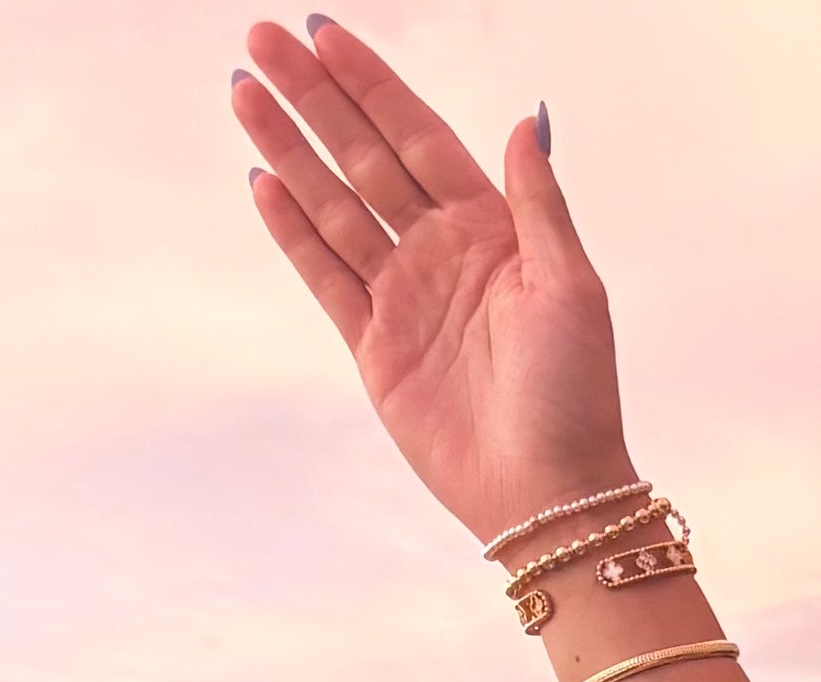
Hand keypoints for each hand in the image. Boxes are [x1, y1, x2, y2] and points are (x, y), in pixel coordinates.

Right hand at [235, 18, 626, 545]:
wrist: (550, 495)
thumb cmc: (576, 396)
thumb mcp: (570, 288)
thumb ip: (539, 203)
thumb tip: (525, 121)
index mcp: (491, 230)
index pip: (417, 136)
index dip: (371, 85)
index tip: (322, 33)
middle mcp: (441, 253)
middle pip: (363, 157)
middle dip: (314, 98)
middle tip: (263, 38)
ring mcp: (404, 298)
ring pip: (332, 205)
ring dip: (288, 148)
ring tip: (243, 90)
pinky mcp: (376, 348)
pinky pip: (325, 275)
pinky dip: (293, 230)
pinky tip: (261, 180)